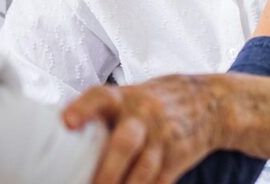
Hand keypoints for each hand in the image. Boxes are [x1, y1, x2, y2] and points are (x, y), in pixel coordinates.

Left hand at [64, 75, 223, 183]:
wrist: (210, 102)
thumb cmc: (155, 100)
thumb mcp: (130, 94)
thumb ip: (102, 111)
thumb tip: (60, 127)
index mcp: (125, 97)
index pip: (101, 97)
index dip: (83, 108)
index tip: (67, 122)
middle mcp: (144, 115)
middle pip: (124, 142)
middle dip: (107, 170)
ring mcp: (162, 138)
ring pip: (143, 170)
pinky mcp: (177, 158)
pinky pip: (160, 182)